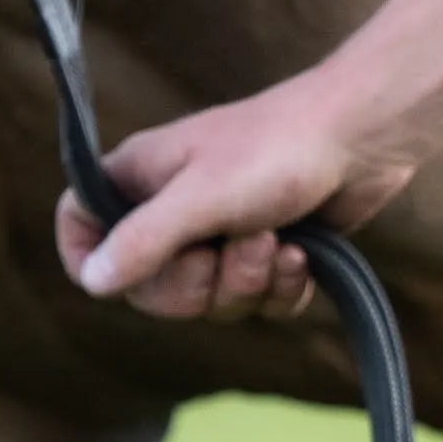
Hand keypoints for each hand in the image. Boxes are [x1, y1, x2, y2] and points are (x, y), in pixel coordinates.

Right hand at [56, 68, 418, 322]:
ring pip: (211, 302)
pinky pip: (257, 303)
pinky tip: (302, 256)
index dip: (88, 259)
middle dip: (198, 285)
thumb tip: (91, 282)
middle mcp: (172, 208)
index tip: (116, 279)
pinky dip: (281, 289)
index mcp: (139, 180)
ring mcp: (220, 233)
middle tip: (228, 248)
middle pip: (151, 289)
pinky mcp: (267, 253)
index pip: (80, 225)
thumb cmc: (276, 150)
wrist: (362, 138)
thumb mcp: (200, 197)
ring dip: (248, 282)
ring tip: (276, 240)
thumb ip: (142, 241)